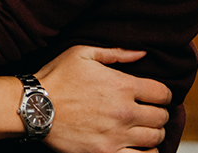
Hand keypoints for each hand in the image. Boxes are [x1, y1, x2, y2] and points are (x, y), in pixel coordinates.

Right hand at [38, 46, 170, 152]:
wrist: (34, 106)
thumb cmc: (56, 77)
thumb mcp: (82, 53)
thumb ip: (115, 53)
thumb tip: (142, 53)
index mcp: (122, 85)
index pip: (163, 93)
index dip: (162, 94)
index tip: (155, 96)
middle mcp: (125, 111)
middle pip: (162, 117)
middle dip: (158, 113)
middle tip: (147, 112)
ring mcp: (117, 135)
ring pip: (155, 138)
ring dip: (153, 133)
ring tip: (142, 128)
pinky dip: (146, 152)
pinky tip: (138, 146)